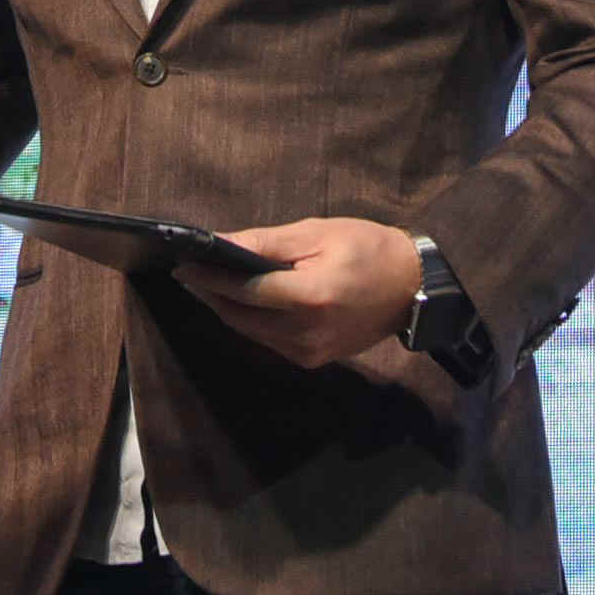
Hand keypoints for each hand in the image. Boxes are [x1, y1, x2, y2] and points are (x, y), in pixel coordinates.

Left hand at [181, 218, 424, 367]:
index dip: (210, 279)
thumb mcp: (316, 234)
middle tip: (189, 273)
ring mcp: (311, 352)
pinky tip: (242, 302)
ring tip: (208, 284)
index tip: (183, 266)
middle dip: (212, 295)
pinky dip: (252, 322)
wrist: (411, 286)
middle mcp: (308, 333)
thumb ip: (266, 242)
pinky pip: (270, 341)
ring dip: (228, 310)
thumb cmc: (367, 248)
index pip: (245, 291)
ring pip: (252, 333)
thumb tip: (220, 242)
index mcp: (311, 298)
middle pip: (242, 317)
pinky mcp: (314, 360)